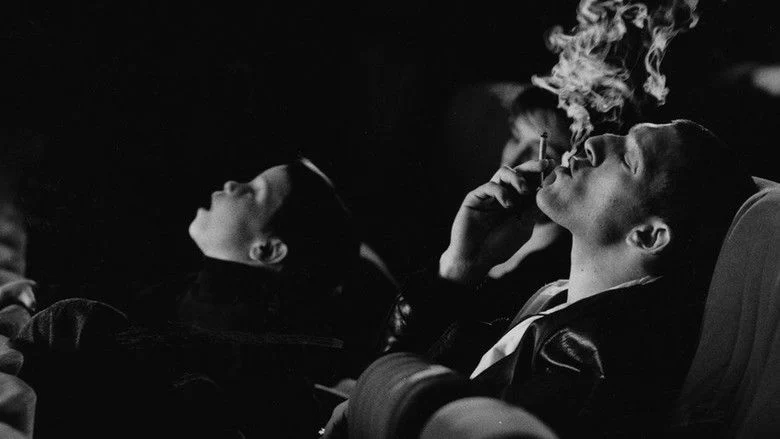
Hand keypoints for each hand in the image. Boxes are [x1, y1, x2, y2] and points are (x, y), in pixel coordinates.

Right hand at [439, 160, 552, 285]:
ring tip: (525, 191)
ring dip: (517, 178)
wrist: (475, 259)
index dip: (540, 173)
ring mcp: (489, 195)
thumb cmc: (499, 246)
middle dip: (532, 167)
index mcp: (517, 202)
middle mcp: (504, 195)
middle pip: (518, 172)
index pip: (530, 181)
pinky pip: (490, 186)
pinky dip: (501, 192)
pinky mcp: (475, 197)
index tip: (553, 165)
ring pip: (503, 172)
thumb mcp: (523, 226)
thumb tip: (546, 189)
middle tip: (544, 165)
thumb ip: (533, 208)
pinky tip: (508, 204)